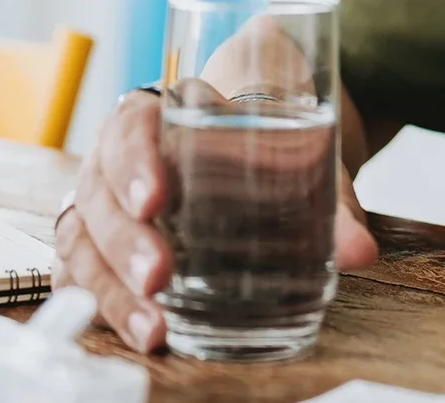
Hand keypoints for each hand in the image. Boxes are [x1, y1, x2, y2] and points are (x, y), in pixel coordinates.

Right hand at [53, 87, 379, 352]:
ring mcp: (107, 203)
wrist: (260, 127)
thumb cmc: (267, 124)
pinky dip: (107, 306)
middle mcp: (119, 157)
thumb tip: (360, 251)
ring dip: (113, 288)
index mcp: (161, 111)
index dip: (134, 163)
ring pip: (84, 240)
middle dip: (124, 240)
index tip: (155, 200)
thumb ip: (329, 195)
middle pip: (99, 192)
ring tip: (154, 328)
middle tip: (159, 276)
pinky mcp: (107, 246)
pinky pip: (87, 274)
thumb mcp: (300, 140)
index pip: (130, 126)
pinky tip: (141, 333)